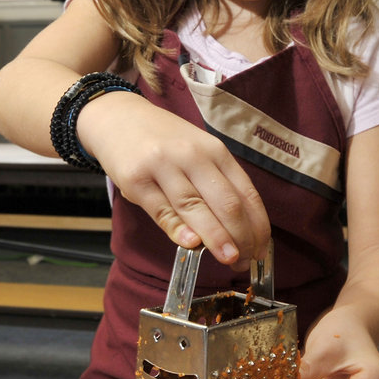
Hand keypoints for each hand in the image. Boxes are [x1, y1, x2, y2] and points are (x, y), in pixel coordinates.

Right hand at [77, 90, 270, 268]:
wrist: (117, 117)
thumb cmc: (164, 141)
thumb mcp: (197, 152)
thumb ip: (215, 185)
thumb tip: (235, 233)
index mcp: (215, 151)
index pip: (246, 194)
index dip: (257, 227)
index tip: (260, 251)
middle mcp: (193, 155)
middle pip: (226, 202)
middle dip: (241, 237)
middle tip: (245, 262)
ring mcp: (163, 165)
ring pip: (196, 207)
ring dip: (216, 238)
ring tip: (229, 258)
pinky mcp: (135, 178)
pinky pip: (161, 209)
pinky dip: (177, 229)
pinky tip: (191, 244)